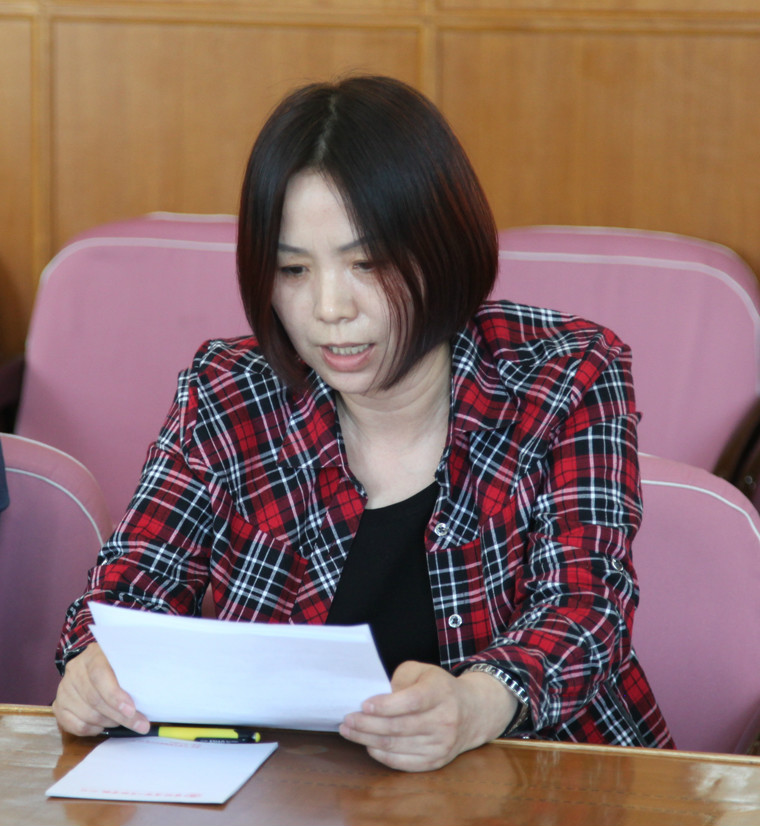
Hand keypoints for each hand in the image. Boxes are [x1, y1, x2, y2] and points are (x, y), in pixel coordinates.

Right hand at [52, 643, 149, 736]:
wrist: (93, 663)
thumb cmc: (118, 664)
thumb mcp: (126, 660)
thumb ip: (133, 673)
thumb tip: (154, 695)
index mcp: (93, 654)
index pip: (100, 675)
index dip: (115, 695)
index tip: (132, 710)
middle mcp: (75, 669)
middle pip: (95, 698)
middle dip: (120, 716)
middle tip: (140, 724)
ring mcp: (64, 687)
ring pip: (86, 714)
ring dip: (109, 722)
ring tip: (124, 722)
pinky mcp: (58, 704)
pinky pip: (73, 725)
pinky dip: (92, 729)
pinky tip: (104, 725)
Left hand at [339, 661, 517, 771]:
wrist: (472, 712)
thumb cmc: (438, 687)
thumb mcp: (422, 671)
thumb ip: (399, 679)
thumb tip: (375, 699)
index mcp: (440, 692)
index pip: (411, 701)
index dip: (386, 705)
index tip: (363, 705)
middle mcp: (444, 719)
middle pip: (399, 726)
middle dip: (367, 724)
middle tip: (347, 719)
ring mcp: (441, 744)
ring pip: (397, 746)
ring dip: (367, 739)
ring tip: (349, 732)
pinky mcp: (436, 761)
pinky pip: (403, 762)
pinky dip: (381, 755)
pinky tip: (368, 745)